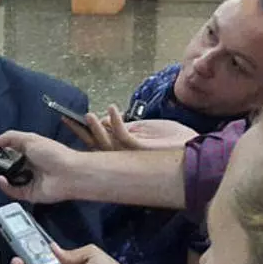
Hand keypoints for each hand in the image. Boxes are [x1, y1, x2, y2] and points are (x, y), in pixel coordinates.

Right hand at [0, 131, 79, 203]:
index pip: (5, 152)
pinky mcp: (28, 193)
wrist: (69, 173)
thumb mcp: (30, 139)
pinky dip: (5, 186)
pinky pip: (12, 191)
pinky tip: (1, 179)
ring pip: (5, 181)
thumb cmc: (54, 154)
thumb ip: (10, 138)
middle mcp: (26, 166)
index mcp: (27, 152)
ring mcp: (27, 181)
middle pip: (2, 167)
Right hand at [68, 105, 197, 150]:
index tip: (66, 117)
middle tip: (65, 118)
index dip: (81, 130)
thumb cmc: (174, 138)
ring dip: (96, 128)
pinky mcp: (142, 148)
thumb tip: (106, 119)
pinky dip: (116, 122)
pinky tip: (112, 109)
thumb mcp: (146, 127)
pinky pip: (124, 136)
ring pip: (106, 143)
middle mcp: (124, 154)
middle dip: (80, 131)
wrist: (197, 146)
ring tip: (88, 115)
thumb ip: (127, 125)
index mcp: (123, 148)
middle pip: (95, 144)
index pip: (96, 139)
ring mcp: (132, 153)